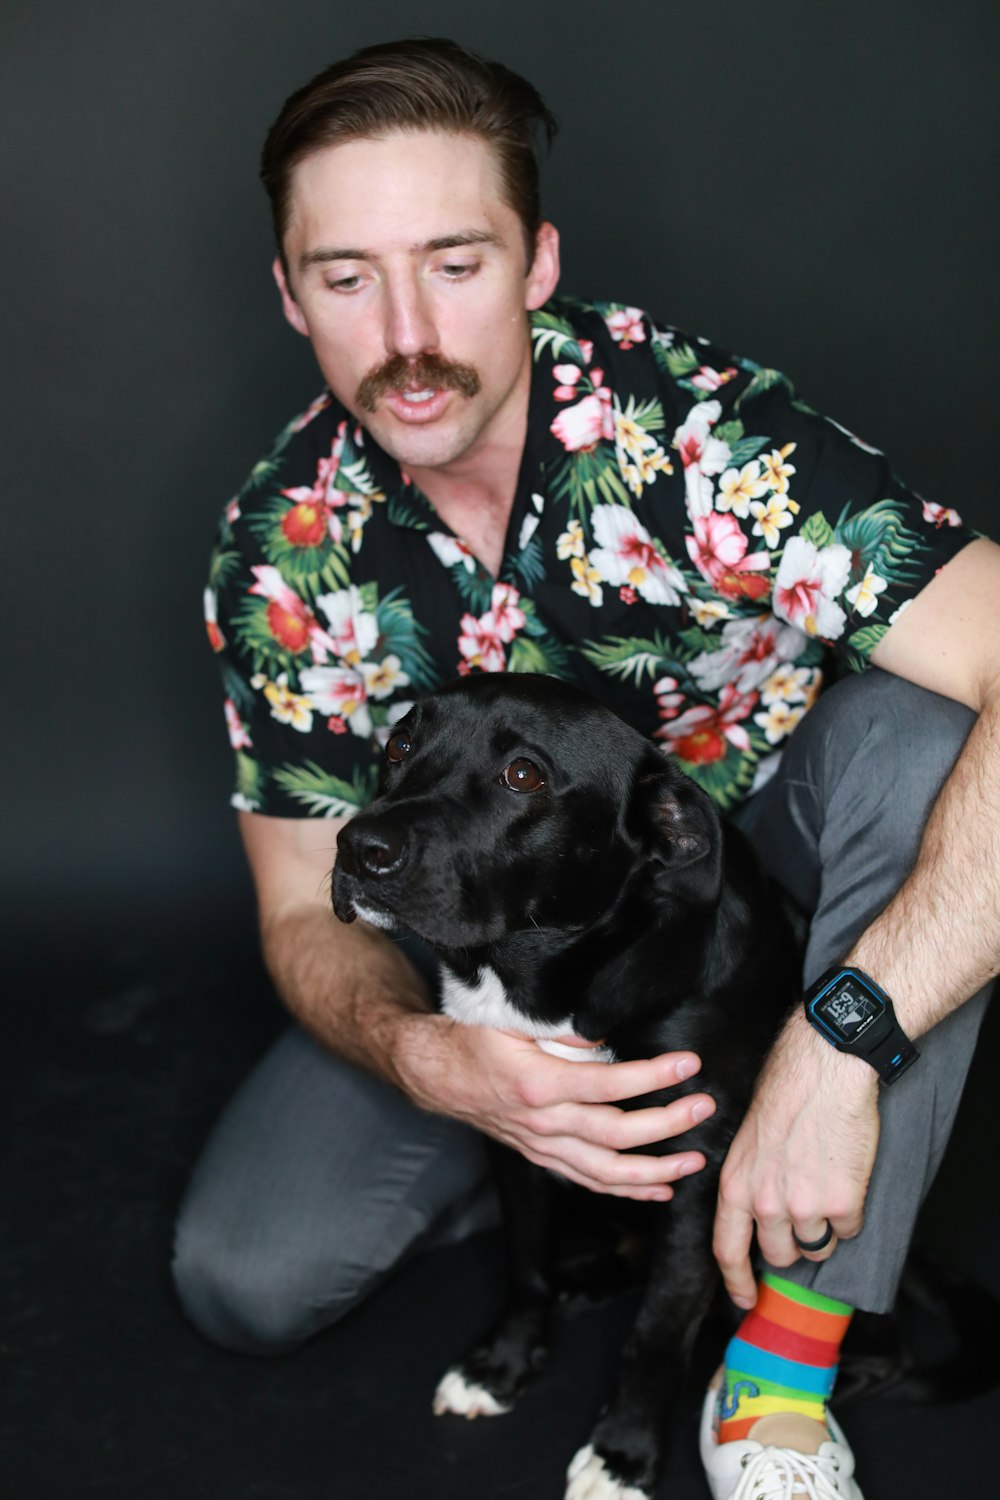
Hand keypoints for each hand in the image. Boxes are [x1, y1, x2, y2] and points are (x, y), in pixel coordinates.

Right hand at [392, 1013, 714, 1200]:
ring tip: (695, 1159)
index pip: (607, 1084)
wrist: (436, 1076)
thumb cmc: (474, 1040)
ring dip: (656, 1168)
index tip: (688, 1064)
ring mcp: (544, 1147)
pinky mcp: (543, 1158)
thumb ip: (559, 1028)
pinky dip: (628, 1189)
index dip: (651, 1076)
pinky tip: (661, 1186)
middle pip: (616, 1134)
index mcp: (537, 1084)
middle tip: (705, 1108)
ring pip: (607, 1171)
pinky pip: (590, 1182)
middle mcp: (543, 1124)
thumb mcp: (511, 1020)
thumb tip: (604, 1034)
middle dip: (667, 1124)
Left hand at [713, 1013, 879, 1306]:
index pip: (727, 1249)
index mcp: (735, 1185)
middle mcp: (765, 1203)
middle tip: (803, 1216)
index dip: (737, 1281)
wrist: (823, 1070)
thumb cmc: (785, 1092)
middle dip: (792, 1244)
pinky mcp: (843, 1203)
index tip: (747, 1300)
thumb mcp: (748, 1140)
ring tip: (826, 1186)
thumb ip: (751, 1181)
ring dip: (824, 1228)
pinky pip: (849, 1229)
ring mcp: (804, 1206)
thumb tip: (760, 1214)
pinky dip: (851, 1213)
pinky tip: (846, 1177)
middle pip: (778, 1255)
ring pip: (817, 1246)